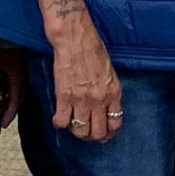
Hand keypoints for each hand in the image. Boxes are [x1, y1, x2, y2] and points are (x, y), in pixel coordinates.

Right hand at [51, 11, 121, 143]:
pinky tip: (59, 117)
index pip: (115, 123)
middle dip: (93, 137)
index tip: (103, 134)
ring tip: (73, 125)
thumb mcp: (110, 72)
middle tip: (87, 133)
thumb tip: (106, 107)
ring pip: (80, 131)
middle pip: (98, 132)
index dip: (109, 133)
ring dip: (76, 132)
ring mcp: (81, 99)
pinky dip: (60, 123)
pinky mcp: (64, 96)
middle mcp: (100, 100)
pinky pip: (62, 121)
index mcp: (114, 93)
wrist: (75, 38)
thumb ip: (109, 91)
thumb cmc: (93, 49)